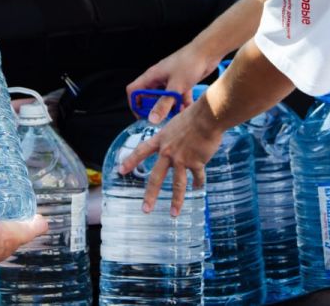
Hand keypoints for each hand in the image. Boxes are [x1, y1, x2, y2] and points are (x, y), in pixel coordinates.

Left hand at [119, 100, 223, 215]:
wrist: (208, 116)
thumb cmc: (194, 116)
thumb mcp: (175, 123)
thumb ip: (172, 136)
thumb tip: (174, 142)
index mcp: (161, 140)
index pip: (141, 151)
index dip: (130, 161)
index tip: (120, 171)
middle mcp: (168, 152)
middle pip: (156, 177)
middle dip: (150, 195)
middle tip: (145, 209)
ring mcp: (182, 159)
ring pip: (178, 185)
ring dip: (176, 201)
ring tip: (173, 214)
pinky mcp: (196, 162)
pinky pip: (197, 178)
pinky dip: (198, 184)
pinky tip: (198, 188)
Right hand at [126, 44, 220, 123]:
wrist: (207, 52)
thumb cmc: (189, 63)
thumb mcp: (175, 87)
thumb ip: (164, 104)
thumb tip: (152, 118)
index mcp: (152, 76)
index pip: (134, 90)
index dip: (134, 103)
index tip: (141, 116)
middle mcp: (159, 78)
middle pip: (149, 96)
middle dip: (154, 108)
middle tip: (160, 119)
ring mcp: (170, 80)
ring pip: (165, 98)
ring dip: (169, 108)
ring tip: (175, 117)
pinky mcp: (182, 82)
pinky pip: (178, 96)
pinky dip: (182, 103)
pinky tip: (188, 110)